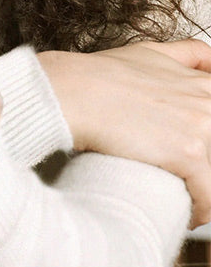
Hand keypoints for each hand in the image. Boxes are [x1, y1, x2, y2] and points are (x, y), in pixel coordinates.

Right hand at [39, 40, 210, 227]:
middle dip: (204, 165)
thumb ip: (185, 54)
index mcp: (202, 83)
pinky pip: (209, 197)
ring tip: (188, 201)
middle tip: (186, 176)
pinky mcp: (189, 153)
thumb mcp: (147, 52)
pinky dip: (201, 211)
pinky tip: (187, 214)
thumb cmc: (97, 75)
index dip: (204, 139)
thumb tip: (208, 58)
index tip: (195, 152)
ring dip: (205, 190)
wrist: (70, 91)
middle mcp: (208, 102)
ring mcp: (202, 127)